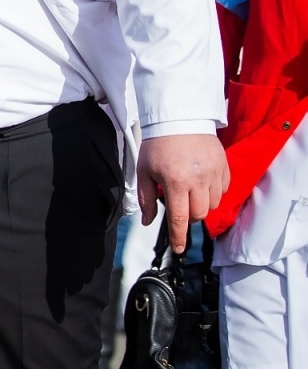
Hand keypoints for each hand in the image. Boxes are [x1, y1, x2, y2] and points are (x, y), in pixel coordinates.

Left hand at [137, 133, 228, 254]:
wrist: (178, 118)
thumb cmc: (158, 144)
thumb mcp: (144, 170)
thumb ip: (146, 198)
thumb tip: (148, 221)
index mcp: (175, 181)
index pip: (179, 218)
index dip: (179, 237)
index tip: (179, 249)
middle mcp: (198, 180)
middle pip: (199, 214)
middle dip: (188, 216)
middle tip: (178, 203)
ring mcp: (214, 173)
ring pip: (212, 204)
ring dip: (201, 204)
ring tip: (189, 189)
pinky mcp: (224, 166)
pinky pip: (223, 190)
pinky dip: (213, 192)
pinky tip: (201, 181)